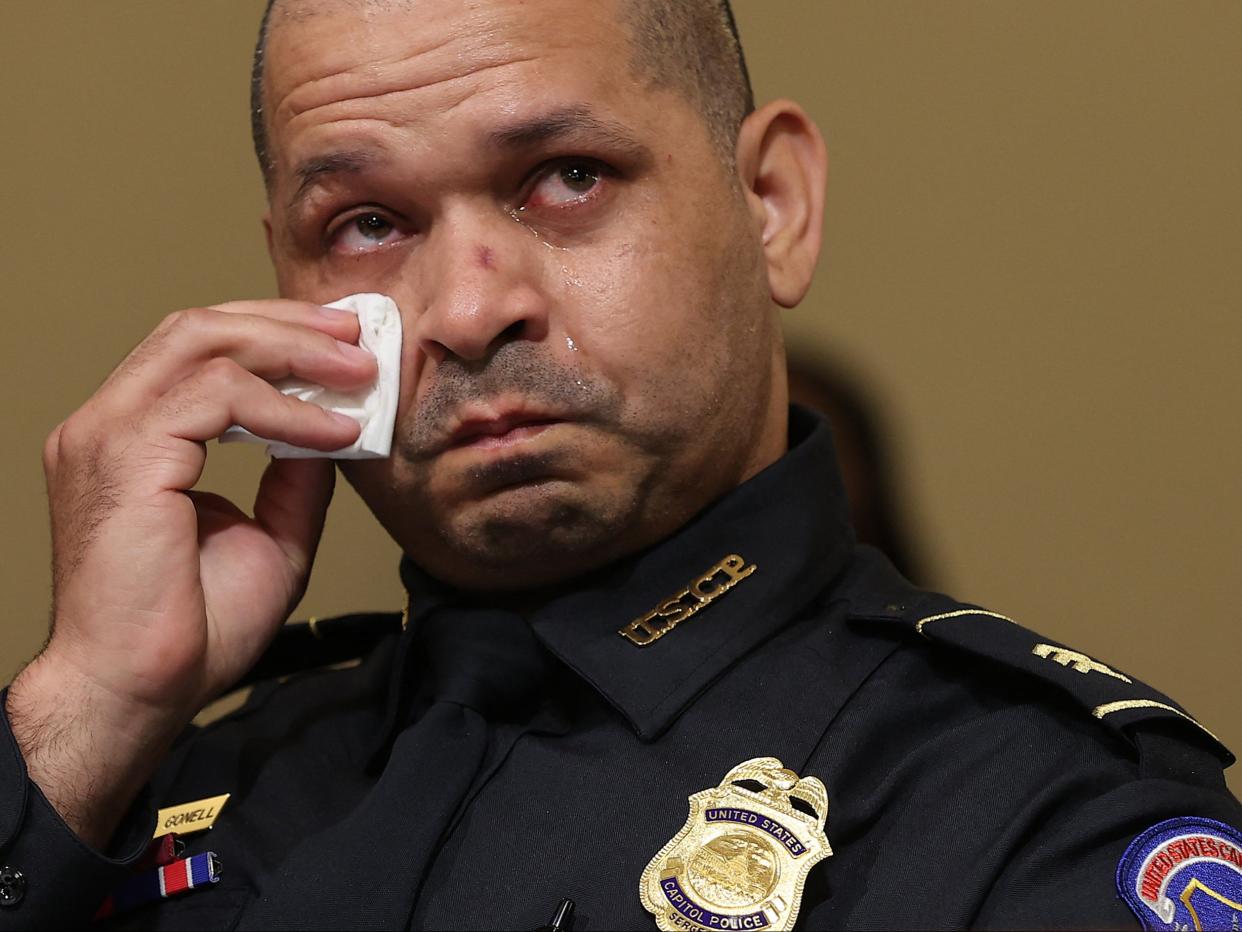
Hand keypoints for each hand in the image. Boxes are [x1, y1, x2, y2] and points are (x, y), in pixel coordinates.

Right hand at [7, 300, 375, 845]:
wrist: (142, 691)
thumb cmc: (190, 629)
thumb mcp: (270, 535)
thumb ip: (294, 475)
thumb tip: (332, 427)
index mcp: (134, 438)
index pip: (198, 351)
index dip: (275, 336)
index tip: (345, 345)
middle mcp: (109, 425)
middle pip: (199, 328)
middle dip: (288, 324)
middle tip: (358, 334)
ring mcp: (107, 435)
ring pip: (203, 342)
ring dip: (293, 350)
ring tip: (358, 370)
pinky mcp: (124, 456)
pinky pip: (217, 397)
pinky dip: (286, 408)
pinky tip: (333, 431)